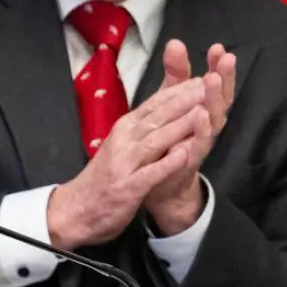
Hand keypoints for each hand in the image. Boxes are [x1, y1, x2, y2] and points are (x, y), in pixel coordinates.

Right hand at [47, 77, 206, 249]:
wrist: (76, 209)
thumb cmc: (104, 176)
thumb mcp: (122, 145)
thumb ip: (143, 127)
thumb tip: (166, 108)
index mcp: (126, 127)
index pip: (155, 103)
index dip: (180, 90)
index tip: (203, 78)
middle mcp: (125, 139)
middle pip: (159, 115)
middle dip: (186, 100)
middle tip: (210, 85)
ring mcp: (125, 163)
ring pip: (156, 139)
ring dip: (180, 125)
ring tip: (203, 111)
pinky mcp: (128, 187)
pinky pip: (150, 173)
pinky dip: (167, 163)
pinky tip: (185, 155)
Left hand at [144, 41, 235, 234]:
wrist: (158, 182)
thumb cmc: (169, 137)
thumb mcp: (170, 101)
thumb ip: (176, 75)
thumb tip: (176, 43)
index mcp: (204, 107)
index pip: (216, 83)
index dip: (218, 66)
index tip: (217, 47)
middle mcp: (208, 124)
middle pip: (222, 98)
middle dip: (225, 78)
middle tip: (226, 58)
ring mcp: (201, 142)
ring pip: (215, 119)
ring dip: (215, 100)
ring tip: (212, 80)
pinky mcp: (190, 159)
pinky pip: (200, 144)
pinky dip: (201, 130)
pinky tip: (200, 114)